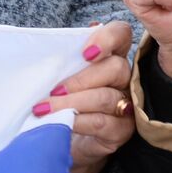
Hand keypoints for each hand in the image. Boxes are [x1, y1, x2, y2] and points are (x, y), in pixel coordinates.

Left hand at [35, 21, 135, 172]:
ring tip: (46, 108)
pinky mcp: (121, 131)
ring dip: (72, 102)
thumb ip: (64, 58)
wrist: (64, 138)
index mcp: (110, 56)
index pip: (121, 34)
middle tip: (54, 90)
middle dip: (81, 79)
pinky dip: (78, 121)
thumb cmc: (63, 100)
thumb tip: (56, 45)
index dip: (107, 38)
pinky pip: (102, 123)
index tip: (85, 52)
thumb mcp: (60, 76)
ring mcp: (126, 105)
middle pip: (116, 67)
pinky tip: (61, 122)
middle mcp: (124, 78)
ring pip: (106, 97)